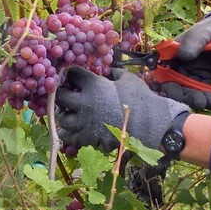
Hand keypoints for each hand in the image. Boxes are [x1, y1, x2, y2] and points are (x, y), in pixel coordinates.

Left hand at [53, 67, 189, 158]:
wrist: (151, 125)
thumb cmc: (141, 98)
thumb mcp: (127, 79)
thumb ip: (114, 73)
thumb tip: (109, 71)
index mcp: (93, 85)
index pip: (72, 73)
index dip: (70, 73)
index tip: (72, 75)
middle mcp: (84, 103)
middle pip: (59, 97)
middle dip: (60, 94)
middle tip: (65, 95)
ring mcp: (86, 123)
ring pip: (61, 119)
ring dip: (62, 115)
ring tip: (67, 114)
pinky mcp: (90, 139)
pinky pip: (71, 138)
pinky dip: (69, 134)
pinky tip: (73, 131)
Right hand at [159, 11, 210, 110]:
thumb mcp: (206, 31)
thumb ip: (195, 40)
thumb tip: (183, 55)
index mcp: (173, 52)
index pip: (161, 68)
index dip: (163, 82)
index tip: (173, 92)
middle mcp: (178, 65)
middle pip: (173, 84)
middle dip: (183, 96)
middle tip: (198, 101)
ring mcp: (190, 74)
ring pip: (188, 92)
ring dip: (197, 100)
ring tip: (210, 104)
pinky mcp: (203, 80)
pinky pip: (202, 93)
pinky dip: (209, 101)